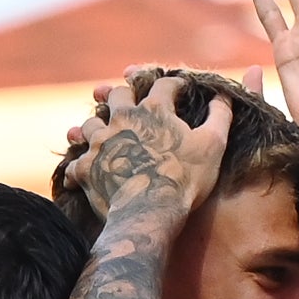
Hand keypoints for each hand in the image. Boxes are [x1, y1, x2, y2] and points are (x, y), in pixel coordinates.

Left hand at [59, 75, 231, 226]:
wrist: (150, 214)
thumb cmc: (185, 180)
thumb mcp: (213, 145)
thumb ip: (220, 116)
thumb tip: (224, 96)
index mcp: (153, 109)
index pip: (164, 84)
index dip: (174, 84)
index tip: (179, 88)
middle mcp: (122, 118)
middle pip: (117, 94)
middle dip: (124, 94)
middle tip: (127, 99)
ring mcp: (100, 143)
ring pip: (89, 124)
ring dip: (94, 127)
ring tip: (98, 133)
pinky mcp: (86, 169)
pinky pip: (75, 165)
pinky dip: (78, 168)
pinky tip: (78, 173)